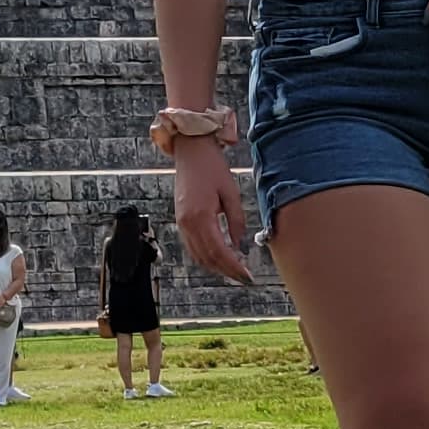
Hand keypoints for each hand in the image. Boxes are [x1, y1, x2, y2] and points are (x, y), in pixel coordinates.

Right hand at [173, 139, 252, 283]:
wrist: (191, 151)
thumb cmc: (213, 167)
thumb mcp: (231, 192)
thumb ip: (236, 220)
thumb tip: (239, 245)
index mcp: (201, 217)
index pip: (219, 251)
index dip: (234, 267)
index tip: (247, 276)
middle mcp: (187, 223)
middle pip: (207, 258)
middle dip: (226, 271)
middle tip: (244, 278)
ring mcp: (181, 223)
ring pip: (198, 255)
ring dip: (215, 266)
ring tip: (234, 270)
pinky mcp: (180, 220)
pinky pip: (192, 246)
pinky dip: (205, 256)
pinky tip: (219, 257)